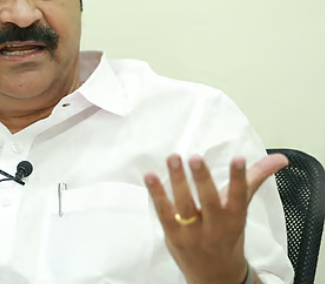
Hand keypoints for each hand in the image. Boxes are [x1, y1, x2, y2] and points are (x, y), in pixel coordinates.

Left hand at [144, 153, 287, 283]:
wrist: (215, 276)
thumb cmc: (228, 236)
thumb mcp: (240, 209)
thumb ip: (253, 180)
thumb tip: (280, 159)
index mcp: (234, 218)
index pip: (239, 195)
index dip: (239, 178)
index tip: (239, 158)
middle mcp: (215, 226)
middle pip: (209, 201)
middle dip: (202, 179)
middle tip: (196, 158)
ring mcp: (192, 232)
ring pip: (184, 205)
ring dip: (178, 181)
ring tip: (174, 158)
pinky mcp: (173, 235)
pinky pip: (164, 213)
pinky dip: (157, 194)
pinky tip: (151, 176)